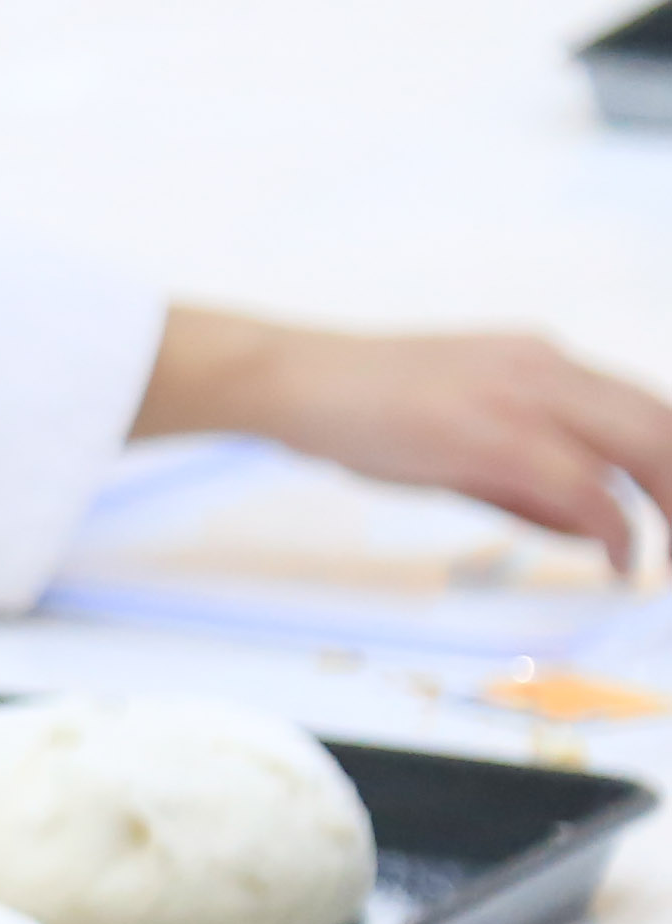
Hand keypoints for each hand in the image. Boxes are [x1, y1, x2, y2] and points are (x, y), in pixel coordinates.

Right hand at [146, 309, 671, 572]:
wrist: (290, 380)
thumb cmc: (360, 410)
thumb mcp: (460, 442)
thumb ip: (532, 484)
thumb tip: (598, 529)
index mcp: (543, 361)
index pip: (647, 410)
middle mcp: (549, 366)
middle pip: (663, 423)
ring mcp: (525, 391)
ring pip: (646, 444)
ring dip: (671, 507)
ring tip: (670, 562)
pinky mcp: (495, 429)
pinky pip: (585, 484)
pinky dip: (616, 527)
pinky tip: (621, 561)